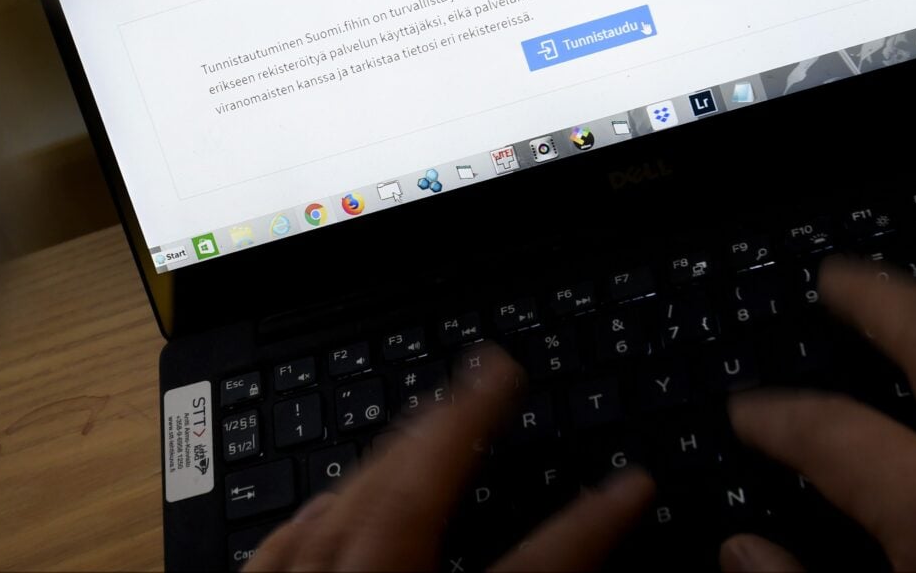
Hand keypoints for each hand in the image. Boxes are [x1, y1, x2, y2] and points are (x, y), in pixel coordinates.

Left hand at [245, 347, 653, 570]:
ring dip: (391, 452)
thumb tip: (595, 529)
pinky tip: (343, 487)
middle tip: (495, 369)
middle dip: (458, 426)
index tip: (634, 484)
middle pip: (409, 505)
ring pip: (339, 511)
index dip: (587, 526)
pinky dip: (322, 507)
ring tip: (434, 409)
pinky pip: (281, 547)